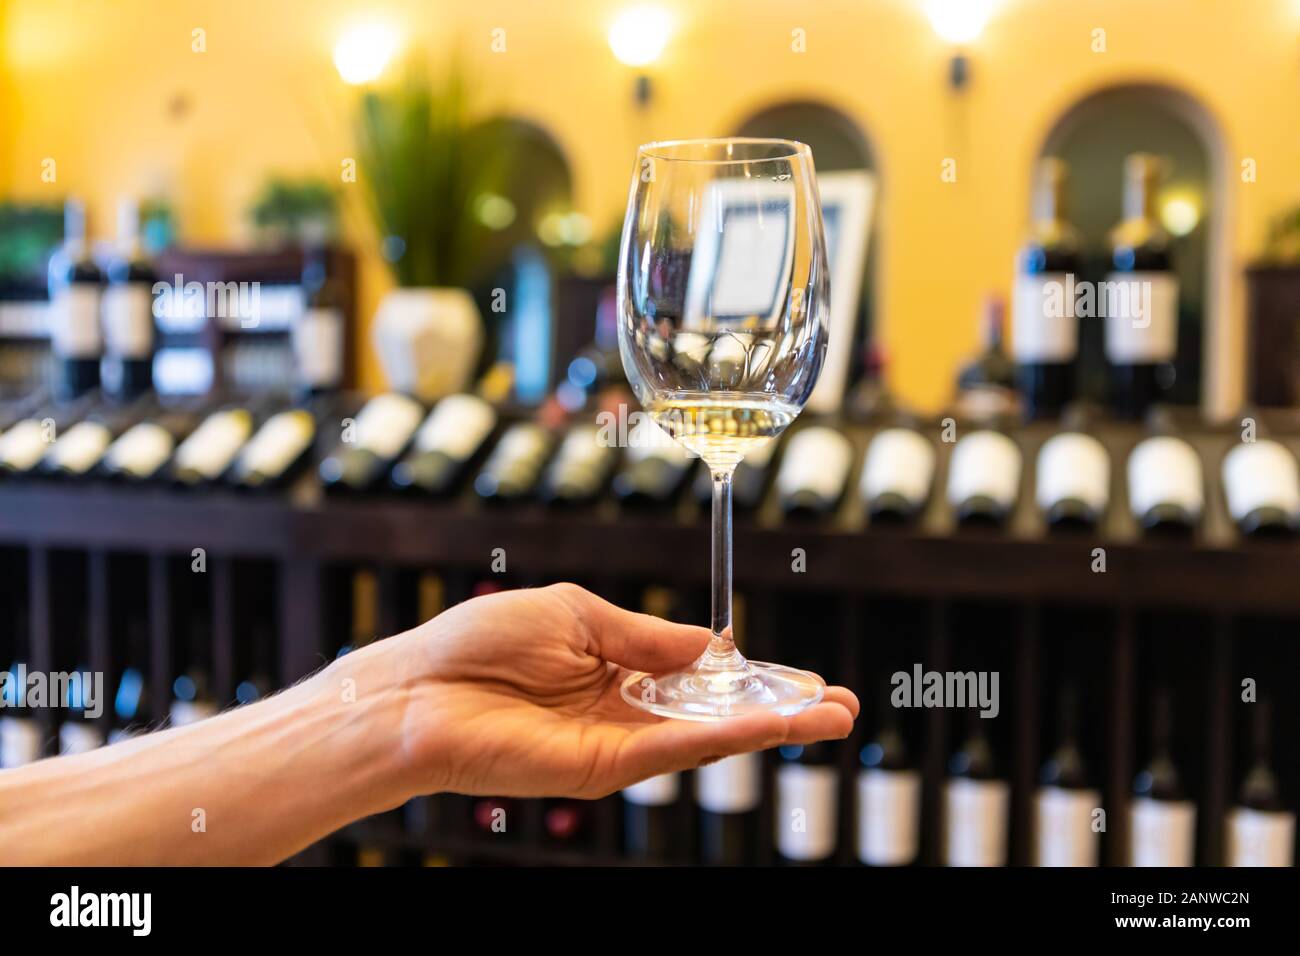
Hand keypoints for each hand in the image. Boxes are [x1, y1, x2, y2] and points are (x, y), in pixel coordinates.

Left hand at [346, 583, 857, 799]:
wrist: (418, 691)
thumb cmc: (480, 643)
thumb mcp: (577, 613)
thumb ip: (648, 635)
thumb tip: (715, 643)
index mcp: (617, 666)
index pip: (701, 675)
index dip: (752, 674)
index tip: (800, 673)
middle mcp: (625, 709)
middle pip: (718, 712)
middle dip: (781, 709)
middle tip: (841, 706)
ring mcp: (618, 742)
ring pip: (709, 735)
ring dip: (773, 726)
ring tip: (830, 717)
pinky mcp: (602, 767)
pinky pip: (675, 749)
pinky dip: (726, 737)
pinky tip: (771, 725)